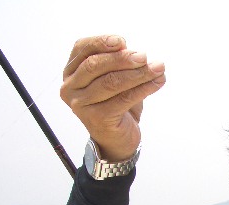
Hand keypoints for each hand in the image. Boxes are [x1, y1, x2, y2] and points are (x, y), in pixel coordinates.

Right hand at [60, 35, 165, 160]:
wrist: (117, 138)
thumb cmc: (116, 105)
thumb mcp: (115, 79)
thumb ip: (120, 65)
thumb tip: (140, 54)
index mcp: (71, 72)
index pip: (82, 49)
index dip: (102, 42)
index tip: (123, 41)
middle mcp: (71, 88)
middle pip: (95, 65)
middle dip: (123, 58)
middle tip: (144, 56)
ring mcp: (81, 104)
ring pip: (111, 82)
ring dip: (138, 73)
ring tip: (158, 68)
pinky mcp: (97, 118)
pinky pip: (124, 99)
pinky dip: (144, 89)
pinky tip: (157, 83)